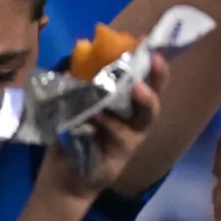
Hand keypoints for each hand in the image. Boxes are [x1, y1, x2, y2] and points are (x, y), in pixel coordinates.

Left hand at [44, 54, 167, 199]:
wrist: (62, 178)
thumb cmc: (71, 139)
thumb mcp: (74, 110)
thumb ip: (79, 90)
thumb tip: (72, 61)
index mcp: (126, 107)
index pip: (144, 81)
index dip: (149, 62)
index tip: (147, 41)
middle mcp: (135, 122)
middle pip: (155, 97)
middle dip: (158, 77)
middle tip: (154, 59)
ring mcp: (131, 139)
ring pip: (145, 118)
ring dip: (143, 100)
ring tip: (135, 86)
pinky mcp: (121, 156)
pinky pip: (119, 136)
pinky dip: (107, 124)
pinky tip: (95, 115)